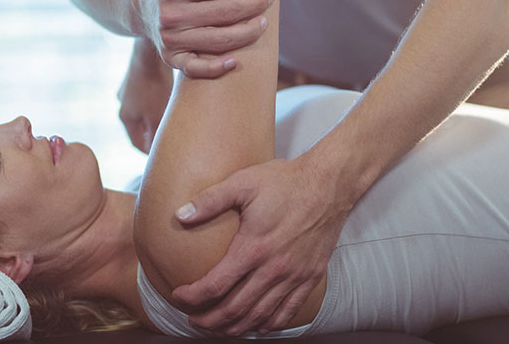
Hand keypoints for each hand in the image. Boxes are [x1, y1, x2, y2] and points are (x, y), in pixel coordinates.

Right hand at [118, 39, 172, 153]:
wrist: (149, 52)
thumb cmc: (155, 86)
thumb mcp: (157, 116)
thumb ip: (157, 135)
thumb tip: (158, 152)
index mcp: (126, 117)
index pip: (138, 143)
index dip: (152, 152)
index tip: (166, 155)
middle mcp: (125, 103)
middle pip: (142, 127)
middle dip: (156, 134)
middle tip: (173, 140)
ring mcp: (130, 89)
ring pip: (146, 110)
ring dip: (159, 117)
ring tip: (176, 120)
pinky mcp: (140, 76)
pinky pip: (150, 95)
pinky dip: (160, 101)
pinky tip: (174, 99)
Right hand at [139, 0, 272, 77]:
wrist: (142, 6)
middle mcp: (170, 15)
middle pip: (225, 13)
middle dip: (253, 5)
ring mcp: (170, 39)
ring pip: (218, 41)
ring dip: (246, 33)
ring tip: (262, 23)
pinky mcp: (170, 58)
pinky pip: (195, 68)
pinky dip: (216, 69)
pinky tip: (235, 61)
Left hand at [172, 156, 351, 335]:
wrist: (329, 184)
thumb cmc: (285, 181)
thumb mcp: (243, 183)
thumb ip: (209, 200)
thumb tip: (179, 215)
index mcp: (253, 248)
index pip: (216, 285)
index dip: (193, 297)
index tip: (180, 296)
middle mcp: (274, 268)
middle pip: (235, 308)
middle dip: (210, 319)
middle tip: (194, 319)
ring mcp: (294, 276)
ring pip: (260, 316)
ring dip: (235, 327)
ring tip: (219, 327)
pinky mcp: (311, 277)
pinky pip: (288, 312)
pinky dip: (269, 324)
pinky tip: (257, 325)